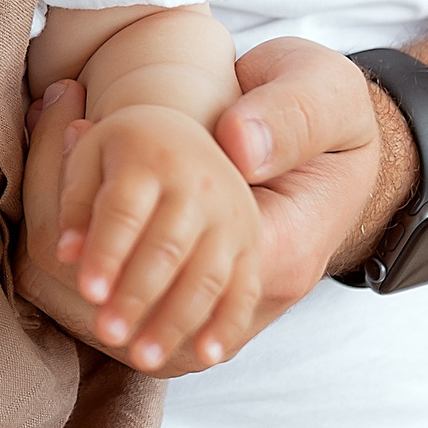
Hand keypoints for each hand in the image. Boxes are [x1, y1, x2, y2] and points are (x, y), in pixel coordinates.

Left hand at [17, 39, 387, 376]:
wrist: (352, 129)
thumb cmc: (325, 97)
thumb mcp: (319, 88)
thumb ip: (285, 116)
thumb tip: (238, 143)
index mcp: (289, 224)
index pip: (200, 260)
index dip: (132, 259)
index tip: (84, 271)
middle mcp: (282, 266)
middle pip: (189, 298)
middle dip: (128, 299)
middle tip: (75, 300)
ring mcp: (270, 278)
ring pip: (198, 317)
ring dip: (145, 321)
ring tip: (99, 332)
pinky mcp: (257, 276)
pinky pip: (213, 315)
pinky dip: (174, 325)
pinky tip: (139, 340)